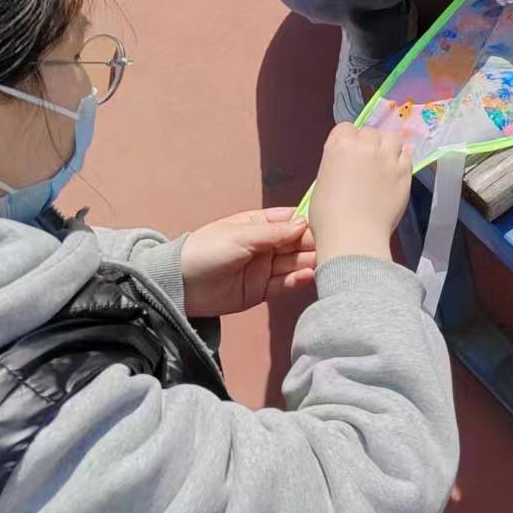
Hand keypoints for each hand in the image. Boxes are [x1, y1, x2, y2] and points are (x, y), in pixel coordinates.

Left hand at [181, 206, 316, 316]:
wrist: (179, 285)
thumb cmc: (206, 250)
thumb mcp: (241, 236)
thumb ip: (275, 233)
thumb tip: (304, 224)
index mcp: (258, 226)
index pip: (290, 221)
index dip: (308, 222)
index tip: (328, 224)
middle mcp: (265, 246)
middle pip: (296, 243)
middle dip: (313, 244)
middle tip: (332, 246)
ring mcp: (264, 269)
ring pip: (293, 264)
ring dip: (309, 263)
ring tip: (324, 263)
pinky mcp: (260, 291)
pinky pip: (283, 284)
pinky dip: (296, 280)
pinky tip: (307, 276)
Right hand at [307, 123, 413, 264]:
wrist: (354, 234)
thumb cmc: (328, 216)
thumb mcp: (322, 183)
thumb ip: (336, 167)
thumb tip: (346, 169)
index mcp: (339, 145)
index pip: (345, 128)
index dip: (347, 140)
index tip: (348, 153)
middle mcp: (365, 145)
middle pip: (369, 132)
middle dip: (367, 144)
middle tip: (366, 162)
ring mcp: (387, 157)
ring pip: (391, 138)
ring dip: (387, 146)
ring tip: (384, 161)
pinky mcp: (404, 171)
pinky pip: (408, 155)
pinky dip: (403, 157)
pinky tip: (399, 165)